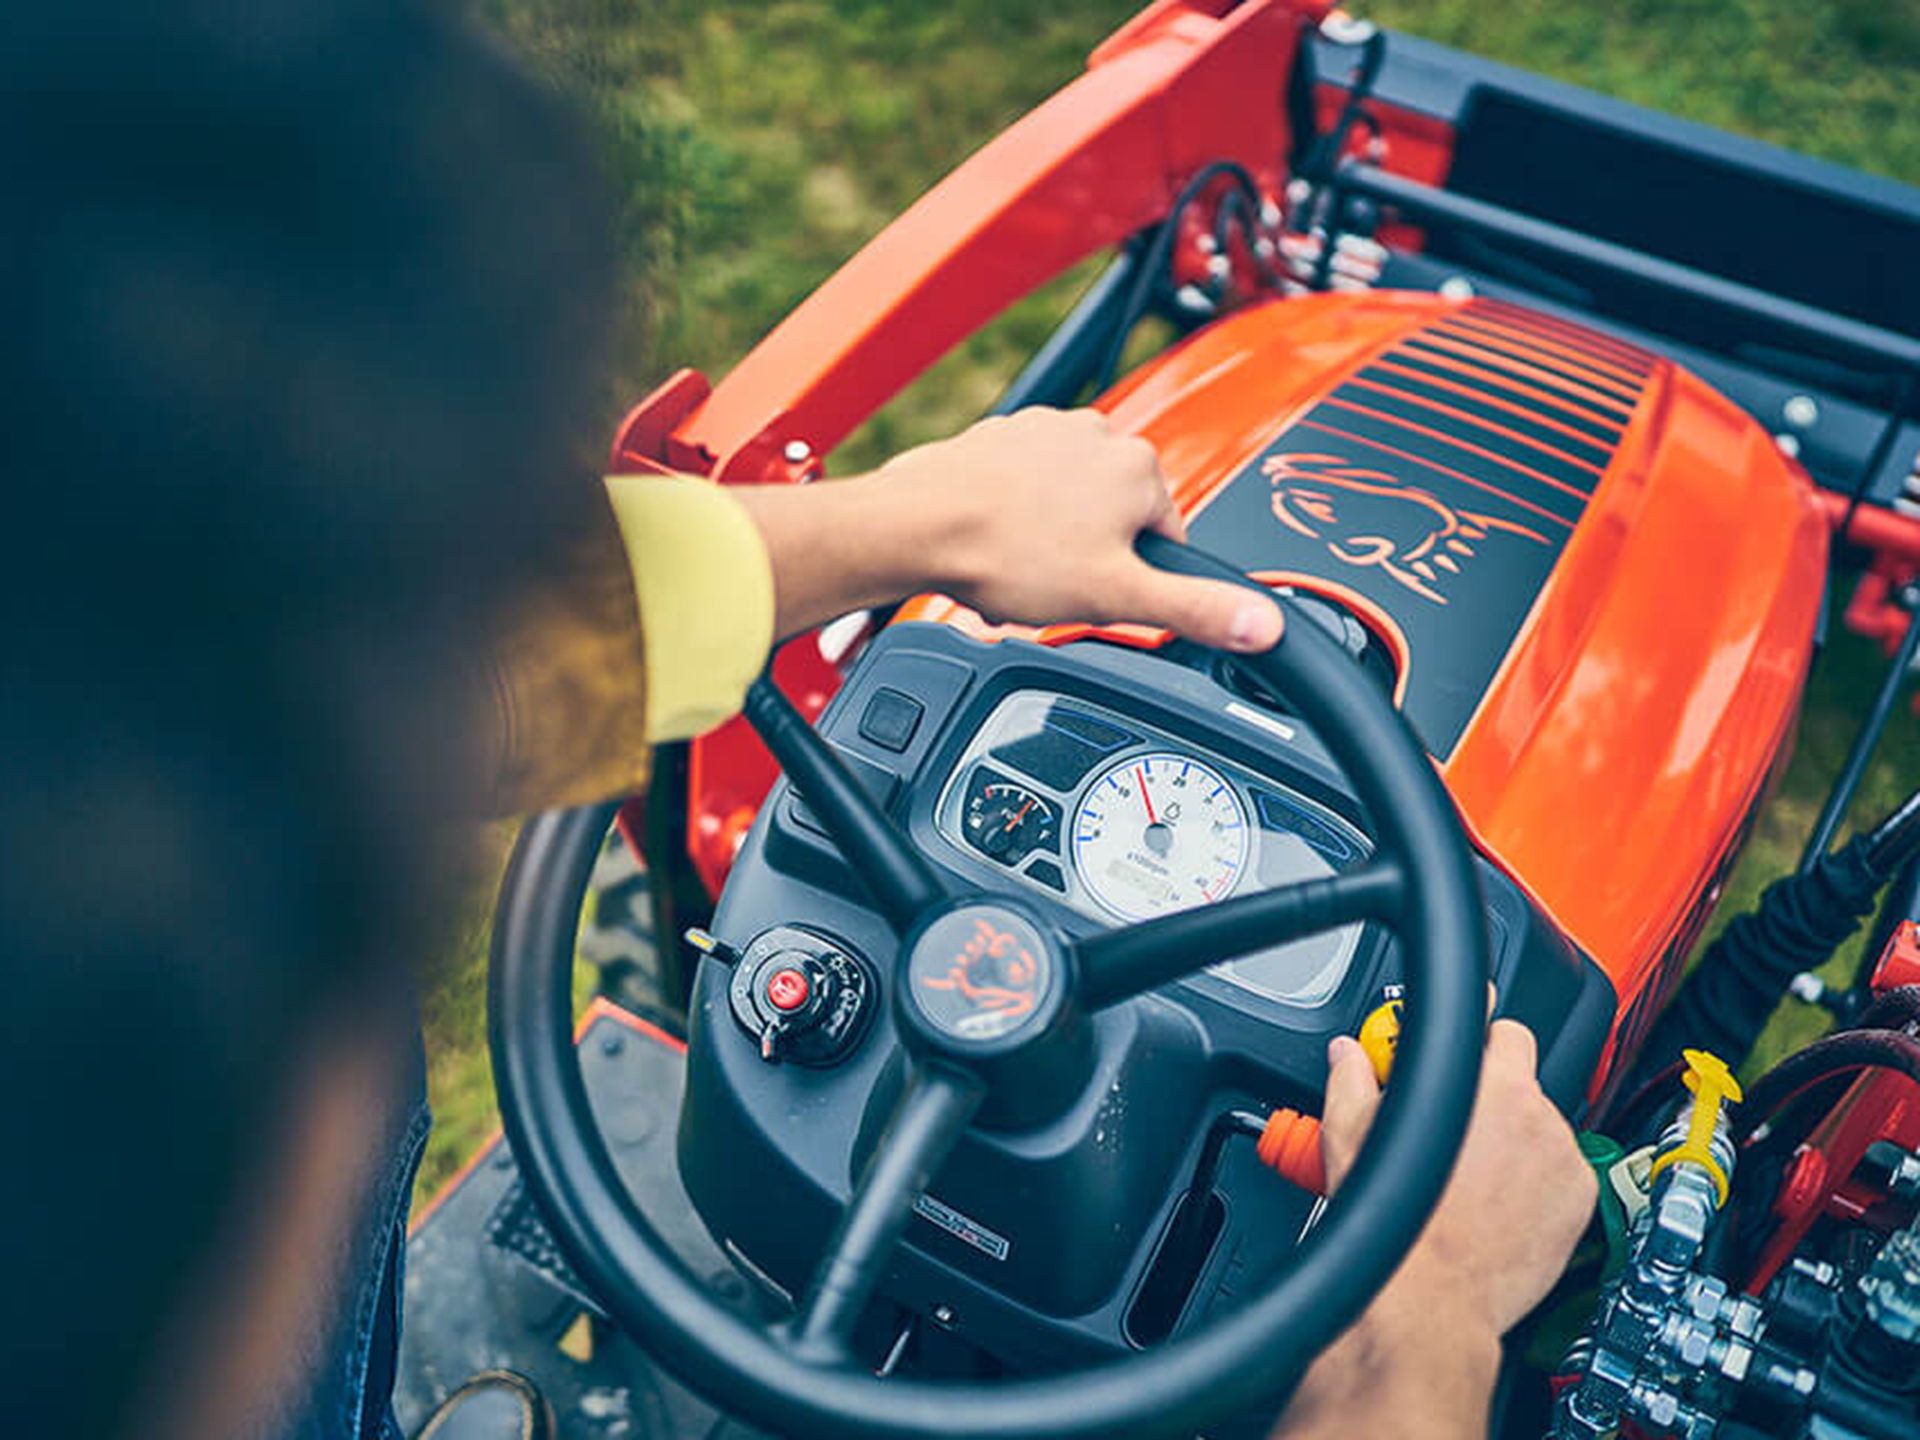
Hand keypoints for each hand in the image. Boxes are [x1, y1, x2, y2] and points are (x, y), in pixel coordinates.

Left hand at [879, 408, 1283, 651]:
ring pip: (1065, 506)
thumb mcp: (1117, 598)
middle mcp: (1095, 435)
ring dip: (1048, 543)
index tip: (1101, 597)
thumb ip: (1195, 609)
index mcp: (1139, 467)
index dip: (1134, 580)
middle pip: (1113, 520)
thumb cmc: (1007, 553)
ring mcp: (1042, 432)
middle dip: (1088, 561)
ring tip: (1018, 571)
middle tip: (1054, 589)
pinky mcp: (997, 440)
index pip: (1165, 537)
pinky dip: (1010, 521)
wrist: (916, 526)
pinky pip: (1020, 490)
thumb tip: (1263, 624)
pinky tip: (991, 550)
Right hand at [1321, 1019, 1596, 1338]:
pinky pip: (1563, 1174)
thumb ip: (1352, 1079)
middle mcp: (1534, 1111)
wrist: (1428, 1300)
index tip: (1470, 1046)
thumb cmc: (1399, 1224)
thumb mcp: (1350, 1135)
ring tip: (1475, 1177)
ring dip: (1517, 1141)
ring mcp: (1563, 1157)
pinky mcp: (1579, 1199)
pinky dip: (1540, 1183)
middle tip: (1460, 1124)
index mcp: (1485, 1082)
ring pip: (1542, 1128)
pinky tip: (1501, 1204)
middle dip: (1494, 1092)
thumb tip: (1347, 1056)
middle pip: (1523, 1077)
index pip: (1500, 1025)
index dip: (1478, 1035)